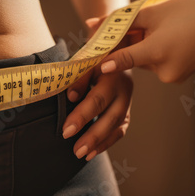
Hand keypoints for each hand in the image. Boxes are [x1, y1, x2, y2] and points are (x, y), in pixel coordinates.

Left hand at [62, 20, 132, 160]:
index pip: (97, 98)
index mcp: (113, 72)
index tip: (66, 129)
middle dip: (92, 134)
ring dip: (101, 141)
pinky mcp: (127, 106)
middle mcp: (125, 86)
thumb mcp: (85, 55)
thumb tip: (70, 96)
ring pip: (118, 123)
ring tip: (82, 154)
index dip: (82, 115)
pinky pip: (121, 127)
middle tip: (75, 149)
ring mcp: (128, 98)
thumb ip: (78, 74)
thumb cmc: (95, 49)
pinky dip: (109, 141)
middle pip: (111, 115)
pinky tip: (94, 152)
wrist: (116, 41)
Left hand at [99, 0, 194, 81]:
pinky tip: (167, 34)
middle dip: (126, 43)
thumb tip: (92, 24)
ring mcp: (175, 76)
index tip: (86, 60)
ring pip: (146, 61)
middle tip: (121, 26)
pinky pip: (159, 63)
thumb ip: (122, 21)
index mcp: (158, 53)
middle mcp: (165, 71)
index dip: (102, 57)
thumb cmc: (193, 8)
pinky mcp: (182, 75)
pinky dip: (155, 51)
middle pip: (133, 58)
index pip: (122, 58)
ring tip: (157, 25)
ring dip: (142, 46)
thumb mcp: (155, 12)